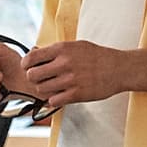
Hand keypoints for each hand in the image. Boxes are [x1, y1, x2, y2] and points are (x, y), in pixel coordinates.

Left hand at [13, 38, 142, 109]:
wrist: (120, 69)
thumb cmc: (97, 57)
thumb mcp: (76, 46)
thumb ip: (55, 50)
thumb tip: (34, 52)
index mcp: (62, 49)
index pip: (31, 58)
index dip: (26, 65)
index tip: (29, 68)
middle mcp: (64, 64)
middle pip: (32, 76)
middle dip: (33, 78)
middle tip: (40, 79)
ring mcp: (71, 80)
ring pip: (41, 89)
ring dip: (44, 90)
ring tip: (52, 87)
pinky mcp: (77, 94)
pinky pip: (53, 101)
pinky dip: (54, 99)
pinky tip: (61, 94)